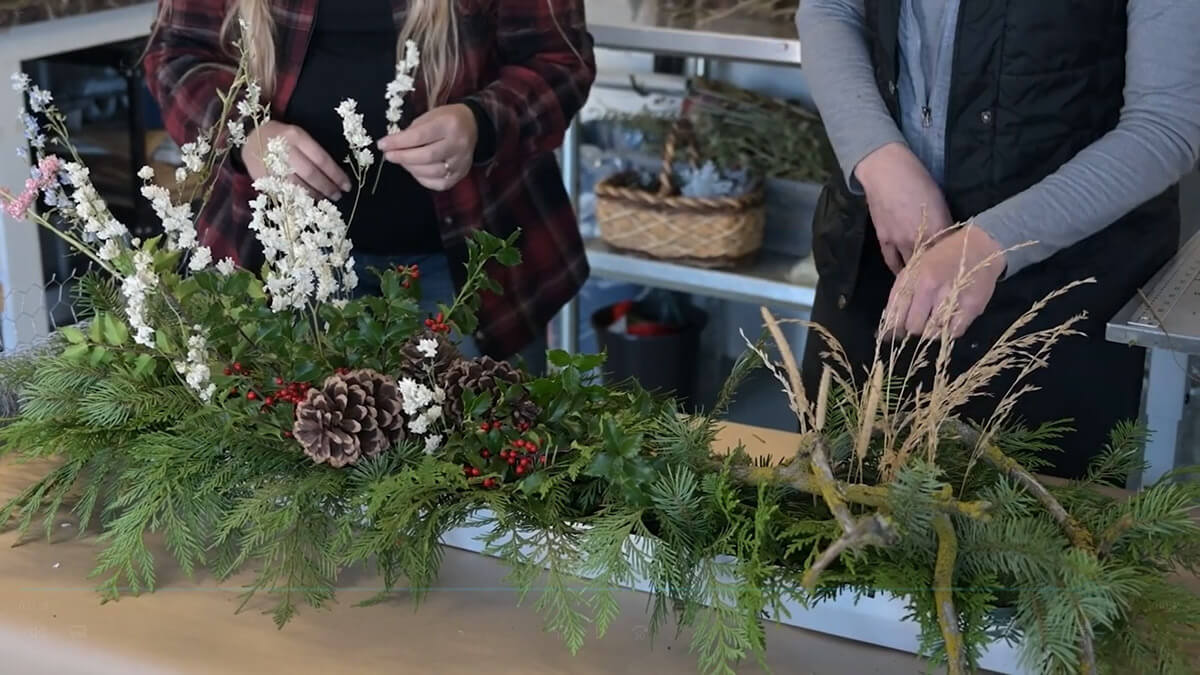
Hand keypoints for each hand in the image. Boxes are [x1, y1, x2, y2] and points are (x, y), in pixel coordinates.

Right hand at [241, 121, 350, 199]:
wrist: (250, 139)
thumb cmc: (282, 139)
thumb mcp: (298, 137)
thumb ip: (313, 153)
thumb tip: (335, 176)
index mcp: (296, 136)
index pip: (321, 159)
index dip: (336, 175)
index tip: (347, 186)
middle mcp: (284, 150)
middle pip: (311, 174)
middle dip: (327, 187)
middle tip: (337, 196)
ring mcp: (272, 165)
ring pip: (297, 185)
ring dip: (314, 195)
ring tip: (325, 199)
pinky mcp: (263, 178)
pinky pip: (284, 192)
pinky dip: (298, 200)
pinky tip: (308, 202)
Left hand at [378, 104, 477, 191]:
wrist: (473, 126)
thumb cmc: (446, 119)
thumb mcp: (430, 116)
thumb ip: (412, 131)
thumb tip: (392, 145)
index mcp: (449, 125)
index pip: (419, 136)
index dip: (398, 142)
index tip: (382, 144)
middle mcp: (458, 144)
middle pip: (426, 156)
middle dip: (403, 157)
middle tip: (389, 156)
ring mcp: (461, 162)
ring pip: (432, 172)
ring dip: (411, 168)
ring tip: (402, 161)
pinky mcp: (461, 174)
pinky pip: (439, 183)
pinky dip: (423, 179)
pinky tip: (415, 170)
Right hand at [855, 143, 953, 273]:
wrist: (886, 172)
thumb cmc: (918, 179)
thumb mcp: (939, 200)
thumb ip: (945, 223)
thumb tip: (950, 239)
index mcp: (938, 227)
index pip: (949, 254)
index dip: (954, 264)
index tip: (958, 272)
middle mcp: (919, 239)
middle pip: (931, 265)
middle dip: (937, 275)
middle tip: (942, 283)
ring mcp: (899, 241)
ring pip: (911, 267)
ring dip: (917, 276)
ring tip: (924, 286)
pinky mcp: (884, 240)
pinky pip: (892, 261)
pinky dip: (898, 271)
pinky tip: (903, 278)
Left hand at [882, 225, 1005, 339]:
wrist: (979, 246)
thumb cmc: (942, 257)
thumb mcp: (915, 267)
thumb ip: (901, 293)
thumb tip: (887, 326)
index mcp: (912, 276)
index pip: (896, 313)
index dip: (893, 329)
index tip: (895, 334)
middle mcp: (930, 286)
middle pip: (913, 326)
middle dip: (914, 328)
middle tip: (920, 322)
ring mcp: (951, 296)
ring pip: (932, 332)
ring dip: (931, 330)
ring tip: (935, 320)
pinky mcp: (971, 306)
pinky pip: (954, 332)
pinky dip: (949, 331)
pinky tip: (949, 321)